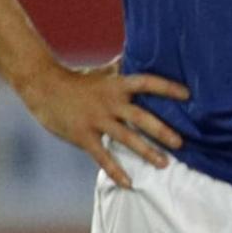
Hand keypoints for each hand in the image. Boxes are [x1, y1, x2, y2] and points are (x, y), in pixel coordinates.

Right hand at [19, 58, 188, 187]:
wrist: (43, 87)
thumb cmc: (77, 79)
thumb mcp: (103, 72)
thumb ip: (123, 68)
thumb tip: (143, 49)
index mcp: (117, 85)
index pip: (148, 83)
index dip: (167, 88)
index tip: (188, 95)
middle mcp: (111, 102)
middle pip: (141, 117)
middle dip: (162, 130)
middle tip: (181, 143)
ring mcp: (97, 120)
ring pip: (127, 138)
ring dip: (147, 152)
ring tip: (165, 163)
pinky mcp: (84, 136)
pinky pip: (103, 157)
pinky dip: (116, 171)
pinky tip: (129, 183)